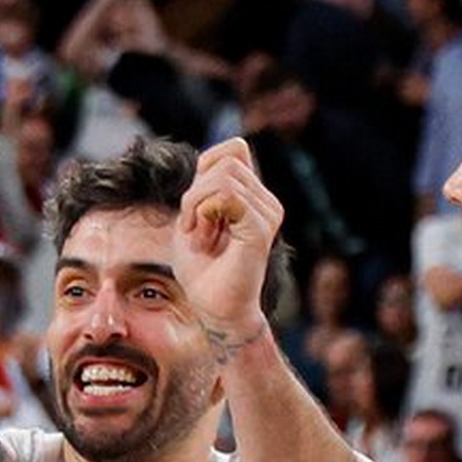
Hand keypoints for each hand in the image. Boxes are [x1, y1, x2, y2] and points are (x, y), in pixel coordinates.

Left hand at [173, 138, 283, 348]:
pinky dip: (202, 213)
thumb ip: (202, 188)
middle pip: (225, 161)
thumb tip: (206, 159)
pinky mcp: (260, 228)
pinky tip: (203, 239)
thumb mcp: (193, 219)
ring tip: (200, 237)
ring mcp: (268, 214)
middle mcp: (268, 203)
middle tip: (195, 228)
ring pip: (223, 175)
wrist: (215, 311)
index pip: (234, 150)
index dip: (205, 169)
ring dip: (196, 204)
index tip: (197, 209)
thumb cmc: (202, 272)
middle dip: (196, 192)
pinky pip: (226, 195)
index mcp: (256, 198)